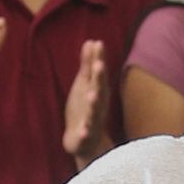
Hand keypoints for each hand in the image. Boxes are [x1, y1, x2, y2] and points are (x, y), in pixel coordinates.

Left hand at [61, 38, 107, 159]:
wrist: (86, 143)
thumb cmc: (85, 109)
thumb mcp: (84, 85)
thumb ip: (88, 65)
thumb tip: (92, 41)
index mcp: (97, 91)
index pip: (99, 73)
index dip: (99, 59)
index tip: (98, 43)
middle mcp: (97, 105)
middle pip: (100, 90)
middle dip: (99, 78)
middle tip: (99, 64)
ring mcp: (92, 121)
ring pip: (94, 112)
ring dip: (94, 103)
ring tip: (92, 94)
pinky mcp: (85, 137)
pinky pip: (86, 135)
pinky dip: (86, 132)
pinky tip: (84, 130)